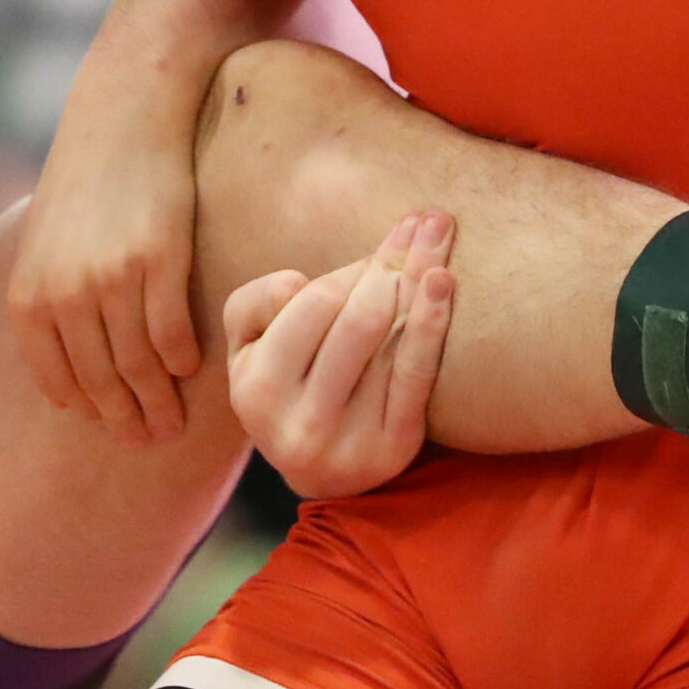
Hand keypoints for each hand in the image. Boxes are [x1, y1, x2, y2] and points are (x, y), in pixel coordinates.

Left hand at [8, 85, 202, 445]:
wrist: (123, 112)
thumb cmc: (86, 177)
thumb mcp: (46, 241)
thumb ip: (51, 299)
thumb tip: (68, 372)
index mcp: (30, 293)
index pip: (57, 381)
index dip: (87, 412)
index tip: (110, 428)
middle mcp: (64, 293)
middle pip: (100, 383)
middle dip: (126, 421)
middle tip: (149, 440)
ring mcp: (112, 279)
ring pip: (139, 368)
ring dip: (160, 403)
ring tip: (174, 421)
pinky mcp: (159, 262)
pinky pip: (173, 335)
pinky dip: (184, 361)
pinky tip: (192, 368)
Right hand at [224, 212, 456, 497]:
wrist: (320, 467)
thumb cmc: (283, 380)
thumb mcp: (246, 343)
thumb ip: (257, 302)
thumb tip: (300, 285)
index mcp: (257, 391)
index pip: (310, 305)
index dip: (347, 271)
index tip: (377, 249)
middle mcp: (302, 425)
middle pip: (356, 321)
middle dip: (392, 263)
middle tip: (424, 221)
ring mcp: (352, 443)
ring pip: (391, 342)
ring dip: (421, 276)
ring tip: (439, 231)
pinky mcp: (396, 449)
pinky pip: (417, 375)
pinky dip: (432, 323)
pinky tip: (443, 283)